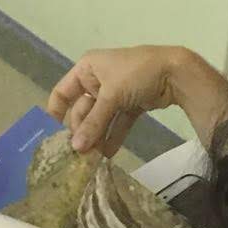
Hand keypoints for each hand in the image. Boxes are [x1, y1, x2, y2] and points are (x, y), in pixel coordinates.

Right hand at [47, 45, 193, 154]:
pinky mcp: (131, 104)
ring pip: (100, 118)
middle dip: (82, 130)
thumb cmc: (137, 73)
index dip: (56, 112)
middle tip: (79, 153)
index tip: (50, 136)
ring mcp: (115, 93)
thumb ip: (94, 123)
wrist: (176, 72)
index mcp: (87, 68)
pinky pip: (117, 122)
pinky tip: (108, 154)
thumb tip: (76, 148)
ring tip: (92, 158)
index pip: (63, 92)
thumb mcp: (112, 96)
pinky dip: (113, 136)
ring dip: (97, 136)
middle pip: (82, 110)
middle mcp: (97, 79)